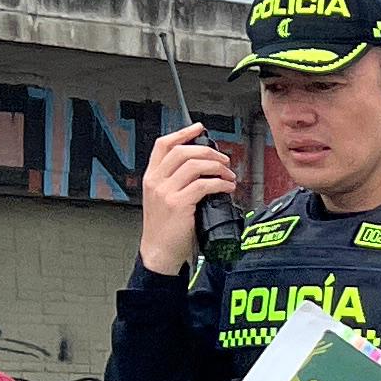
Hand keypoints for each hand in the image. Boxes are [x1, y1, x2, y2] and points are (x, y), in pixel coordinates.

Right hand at [136, 119, 241, 275]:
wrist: (159, 252)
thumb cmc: (165, 228)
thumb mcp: (163, 199)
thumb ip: (175, 181)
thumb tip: (203, 167)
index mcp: (151, 177)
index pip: (163, 145)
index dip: (182, 133)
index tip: (199, 128)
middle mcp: (156, 181)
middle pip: (183, 151)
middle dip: (208, 151)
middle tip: (224, 160)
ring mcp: (166, 192)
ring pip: (195, 165)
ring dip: (218, 167)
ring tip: (229, 175)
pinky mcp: (179, 204)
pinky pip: (204, 185)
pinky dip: (220, 183)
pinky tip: (228, 187)